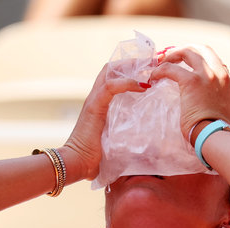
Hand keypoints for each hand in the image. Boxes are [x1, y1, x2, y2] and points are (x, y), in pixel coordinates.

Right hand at [64, 64, 148, 179]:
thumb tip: (147, 144)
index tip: (150, 70)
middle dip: (132, 63)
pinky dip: (127, 83)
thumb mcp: (114, 139)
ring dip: (131, 68)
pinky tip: (143, 86)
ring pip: (110, 71)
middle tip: (153, 64)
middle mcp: (96, 97)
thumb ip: (125, 134)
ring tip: (151, 69)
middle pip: (111, 68)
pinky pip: (110, 87)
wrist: (76, 162)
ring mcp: (94, 100)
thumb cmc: (94, 157)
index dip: (130, 70)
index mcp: (100, 103)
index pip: (112, 76)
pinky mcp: (94, 106)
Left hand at [150, 45, 229, 141]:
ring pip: (187, 52)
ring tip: (160, 63)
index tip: (185, 63)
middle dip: (184, 50)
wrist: (217, 136)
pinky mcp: (192, 81)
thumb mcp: (226, 111)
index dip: (197, 58)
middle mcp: (219, 73)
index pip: (213, 60)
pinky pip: (171, 68)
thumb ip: (219, 101)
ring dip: (172, 55)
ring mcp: (207, 75)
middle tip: (170, 57)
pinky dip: (160, 70)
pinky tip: (154, 77)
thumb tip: (211, 106)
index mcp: (228, 80)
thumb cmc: (219, 131)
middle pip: (201, 49)